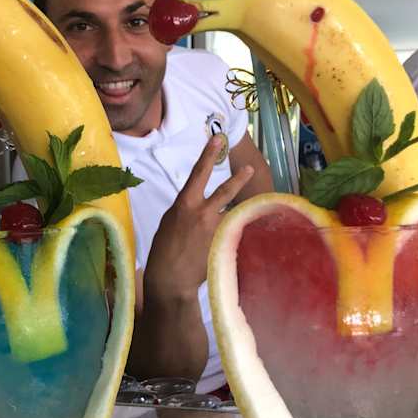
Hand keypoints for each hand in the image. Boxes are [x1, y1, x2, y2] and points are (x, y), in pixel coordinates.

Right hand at [144, 136, 254, 304]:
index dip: (208, 155)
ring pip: (233, 213)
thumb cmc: (163, 250)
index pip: (199, 173)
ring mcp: (216, 229)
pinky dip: (236, 233)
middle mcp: (203, 213)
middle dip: (239, 179)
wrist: (171, 278)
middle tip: (250, 169)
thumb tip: (197, 205)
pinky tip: (242, 238)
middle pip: (226, 191)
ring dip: (239, 213)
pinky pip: (233, 232)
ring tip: (254, 207)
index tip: (217, 139)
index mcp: (185, 204)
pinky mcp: (224, 243)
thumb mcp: (170, 222)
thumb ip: (186, 209)